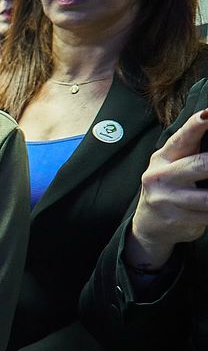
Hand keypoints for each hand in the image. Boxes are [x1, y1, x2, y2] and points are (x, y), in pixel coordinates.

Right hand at [127, 108, 207, 269]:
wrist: (149, 225)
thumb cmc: (168, 188)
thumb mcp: (171, 166)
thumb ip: (190, 150)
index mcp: (162, 158)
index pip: (182, 138)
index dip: (197, 125)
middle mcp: (159, 177)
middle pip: (201, 165)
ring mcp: (166, 200)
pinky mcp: (176, 220)